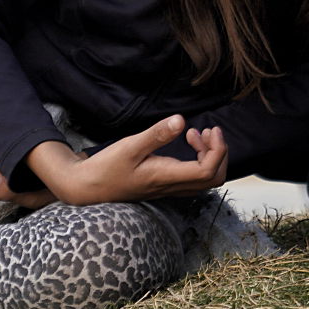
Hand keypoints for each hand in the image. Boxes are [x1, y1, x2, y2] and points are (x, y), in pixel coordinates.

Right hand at [29, 116, 230, 205]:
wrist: (89, 188)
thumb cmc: (107, 168)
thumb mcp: (130, 146)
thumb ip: (157, 134)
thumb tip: (181, 120)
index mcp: (166, 177)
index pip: (208, 171)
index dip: (217, 150)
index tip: (209, 129)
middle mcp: (172, 186)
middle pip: (214, 178)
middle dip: (219, 153)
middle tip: (207, 131)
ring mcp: (169, 189)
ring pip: (205, 180)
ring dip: (209, 156)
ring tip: (194, 134)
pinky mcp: (163, 186)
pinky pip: (193, 178)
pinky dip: (199, 161)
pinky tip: (184, 144)